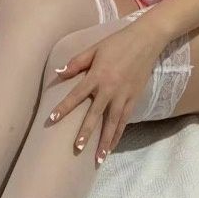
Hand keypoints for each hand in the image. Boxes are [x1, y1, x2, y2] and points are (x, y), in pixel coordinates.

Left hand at [47, 20, 161, 165]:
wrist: (147, 39)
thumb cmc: (117, 42)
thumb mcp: (94, 48)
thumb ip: (76, 62)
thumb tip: (58, 73)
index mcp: (97, 75)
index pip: (76, 95)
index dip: (63, 108)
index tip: (51, 120)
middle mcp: (110, 88)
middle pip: (96, 114)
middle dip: (86, 132)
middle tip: (77, 148)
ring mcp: (124, 95)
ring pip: (113, 123)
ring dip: (106, 141)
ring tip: (99, 158)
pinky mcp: (134, 98)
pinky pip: (124, 120)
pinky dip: (118, 134)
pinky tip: (112, 146)